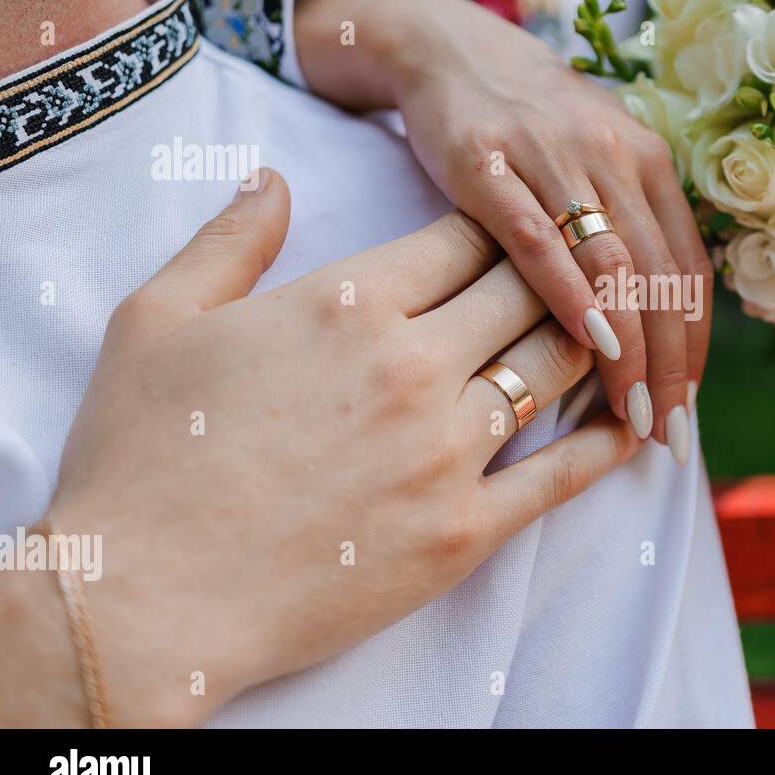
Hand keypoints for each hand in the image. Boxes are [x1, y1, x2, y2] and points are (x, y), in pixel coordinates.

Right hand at [2, 169, 640, 726]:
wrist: (145, 596)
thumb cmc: (141, 455)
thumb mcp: (158, 320)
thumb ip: (230, 238)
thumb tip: (270, 178)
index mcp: (351, 300)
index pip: (466, 234)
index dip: (503, 221)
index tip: (521, 222)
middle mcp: (416, 364)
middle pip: (527, 291)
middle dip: (559, 271)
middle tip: (584, 267)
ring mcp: (448, 450)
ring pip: (554, 367)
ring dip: (593, 342)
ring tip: (618, 329)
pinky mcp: (465, 530)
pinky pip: (562, 474)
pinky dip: (605, 440)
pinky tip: (633, 420)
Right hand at [294, 0, 713, 464]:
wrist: (448, 49)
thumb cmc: (529, 127)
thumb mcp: (595, 165)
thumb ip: (628, 229)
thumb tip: (654, 327)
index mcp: (649, 162)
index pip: (690, 269)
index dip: (695, 347)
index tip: (687, 409)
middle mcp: (616, 155)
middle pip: (661, 276)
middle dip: (671, 365)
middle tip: (667, 433)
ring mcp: (556, 156)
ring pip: (614, 265)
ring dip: (631, 346)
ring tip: (632, 413)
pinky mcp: (491, 163)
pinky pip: (541, 240)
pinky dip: (570, 295)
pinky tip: (588, 345)